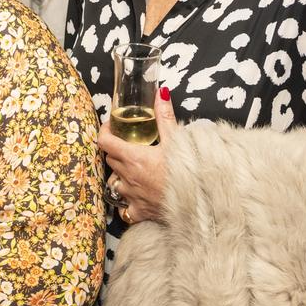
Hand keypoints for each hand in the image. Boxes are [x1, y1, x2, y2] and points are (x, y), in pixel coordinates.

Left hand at [97, 86, 177, 223]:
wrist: (200, 203)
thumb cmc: (187, 171)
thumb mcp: (176, 140)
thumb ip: (164, 116)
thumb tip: (161, 94)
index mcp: (133, 158)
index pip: (104, 141)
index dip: (105, 131)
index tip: (112, 126)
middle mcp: (128, 177)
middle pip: (111, 159)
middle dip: (116, 150)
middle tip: (128, 144)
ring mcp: (132, 196)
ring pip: (115, 181)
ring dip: (121, 173)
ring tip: (134, 168)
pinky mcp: (140, 211)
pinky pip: (125, 206)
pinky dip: (128, 200)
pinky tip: (137, 194)